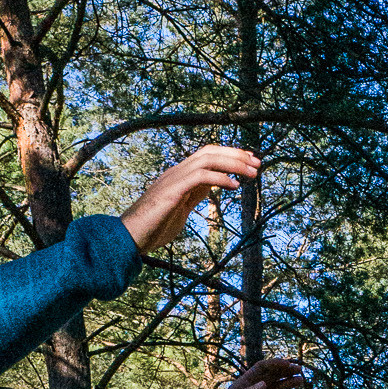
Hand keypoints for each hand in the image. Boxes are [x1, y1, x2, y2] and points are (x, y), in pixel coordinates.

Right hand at [121, 144, 261, 251]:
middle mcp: (177, 172)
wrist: (129, 237)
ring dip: (233, 164)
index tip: (250, 161)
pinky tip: (235, 186)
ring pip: (207, 159)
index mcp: (179, 175)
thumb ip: (194, 195)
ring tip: (252, 173)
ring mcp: (173, 179)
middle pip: (210, 151)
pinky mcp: (172, 190)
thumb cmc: (153, 227)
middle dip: (236, 155)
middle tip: (258, 163)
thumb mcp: (181, 208)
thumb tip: (210, 188)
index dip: (230, 155)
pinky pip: (200, 176)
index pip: (207, 156)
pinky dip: (220, 178)